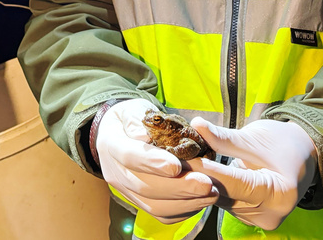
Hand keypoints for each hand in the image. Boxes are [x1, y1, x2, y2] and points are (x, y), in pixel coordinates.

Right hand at [95, 99, 218, 222]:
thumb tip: (145, 136)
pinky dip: (183, 210)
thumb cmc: (131, 118)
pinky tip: (202, 200)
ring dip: (185, 202)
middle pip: (144, 186)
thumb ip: (137, 119)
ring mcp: (126, 191)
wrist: (119, 133)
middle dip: (178, 188)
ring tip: (211, 193)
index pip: (129, 156)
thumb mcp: (132, 108)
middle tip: (207, 183)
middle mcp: (115, 172)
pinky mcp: (139, 202)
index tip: (177, 167)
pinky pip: (161, 214)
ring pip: (153, 205)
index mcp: (111, 144)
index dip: (152, 163)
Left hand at [188, 118, 316, 230]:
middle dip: (199, 176)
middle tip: (174, 160)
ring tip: (183, 164)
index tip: (182, 156)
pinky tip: (199, 174)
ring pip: (221, 200)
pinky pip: (226, 202)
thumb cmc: (283, 143)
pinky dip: (214, 187)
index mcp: (279, 193)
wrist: (303, 155)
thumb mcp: (254, 137)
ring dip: (203, 183)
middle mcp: (271, 214)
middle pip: (225, 195)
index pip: (233, 182)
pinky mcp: (252, 219)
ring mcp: (262, 220)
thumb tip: (196, 126)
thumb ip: (224, 138)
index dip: (205, 168)